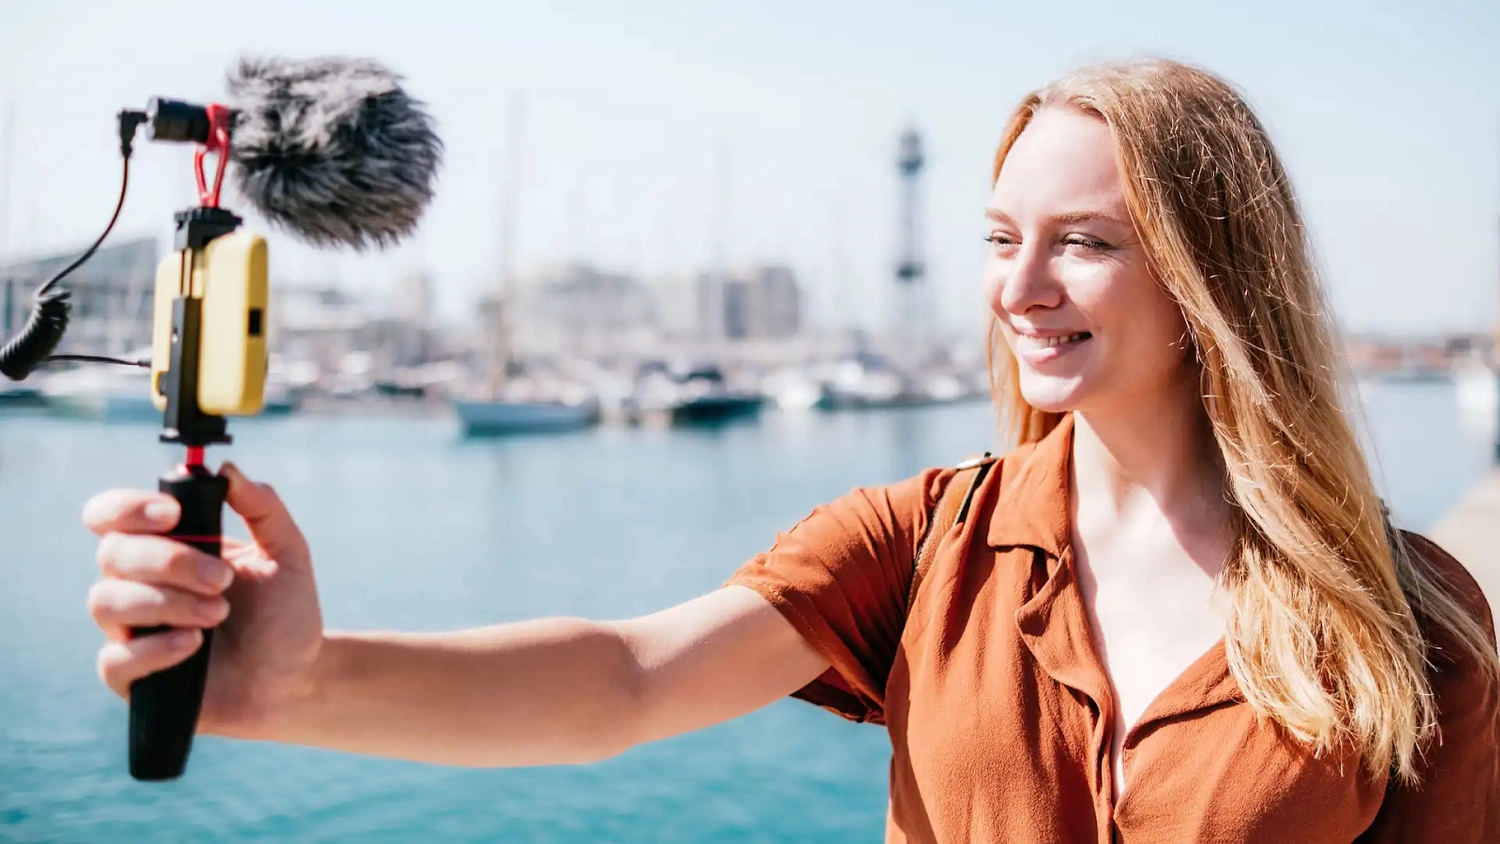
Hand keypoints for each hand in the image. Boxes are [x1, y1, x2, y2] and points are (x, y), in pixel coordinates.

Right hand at [83, 462, 324, 737]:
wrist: (297, 674)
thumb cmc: (285, 612)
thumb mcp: (288, 553)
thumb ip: (263, 508)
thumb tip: (227, 470)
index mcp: (167, 546)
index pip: (111, 515)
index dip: (127, 508)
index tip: (172, 513)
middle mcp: (138, 583)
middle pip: (112, 554)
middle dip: (169, 561)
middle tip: (222, 579)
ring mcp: (131, 630)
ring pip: (106, 602)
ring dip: (167, 602)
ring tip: (218, 613)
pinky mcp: (132, 676)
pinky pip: (114, 659)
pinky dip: (154, 649)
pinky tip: (193, 645)